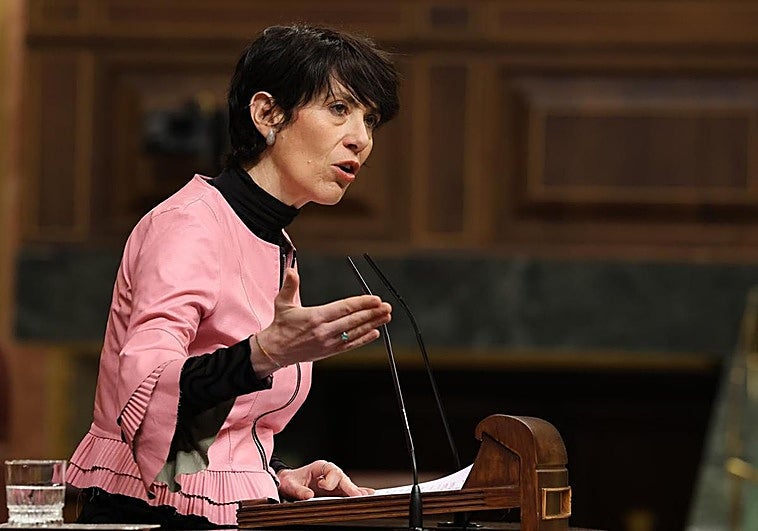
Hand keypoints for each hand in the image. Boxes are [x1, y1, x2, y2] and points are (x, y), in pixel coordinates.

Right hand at [252, 268, 390, 371]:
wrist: (275, 351)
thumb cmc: (280, 326)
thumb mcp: (283, 303)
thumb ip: (290, 285)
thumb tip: (292, 270)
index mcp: (315, 317)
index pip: (344, 308)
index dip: (361, 303)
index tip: (375, 299)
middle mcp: (324, 331)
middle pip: (354, 320)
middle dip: (372, 313)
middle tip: (387, 307)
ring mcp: (328, 343)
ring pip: (355, 333)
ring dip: (373, 324)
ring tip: (385, 317)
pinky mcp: (329, 352)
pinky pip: (350, 345)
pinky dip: (364, 339)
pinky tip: (375, 332)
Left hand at [277, 460, 374, 500]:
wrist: (288, 483)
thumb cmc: (290, 481)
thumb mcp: (291, 486)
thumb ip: (299, 491)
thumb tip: (308, 496)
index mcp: (320, 467)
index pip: (331, 471)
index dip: (329, 480)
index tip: (322, 486)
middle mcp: (329, 473)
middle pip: (342, 478)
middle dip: (350, 487)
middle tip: (357, 495)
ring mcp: (333, 481)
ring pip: (346, 485)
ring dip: (354, 491)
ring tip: (366, 496)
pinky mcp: (334, 489)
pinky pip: (346, 490)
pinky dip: (355, 492)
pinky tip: (366, 495)